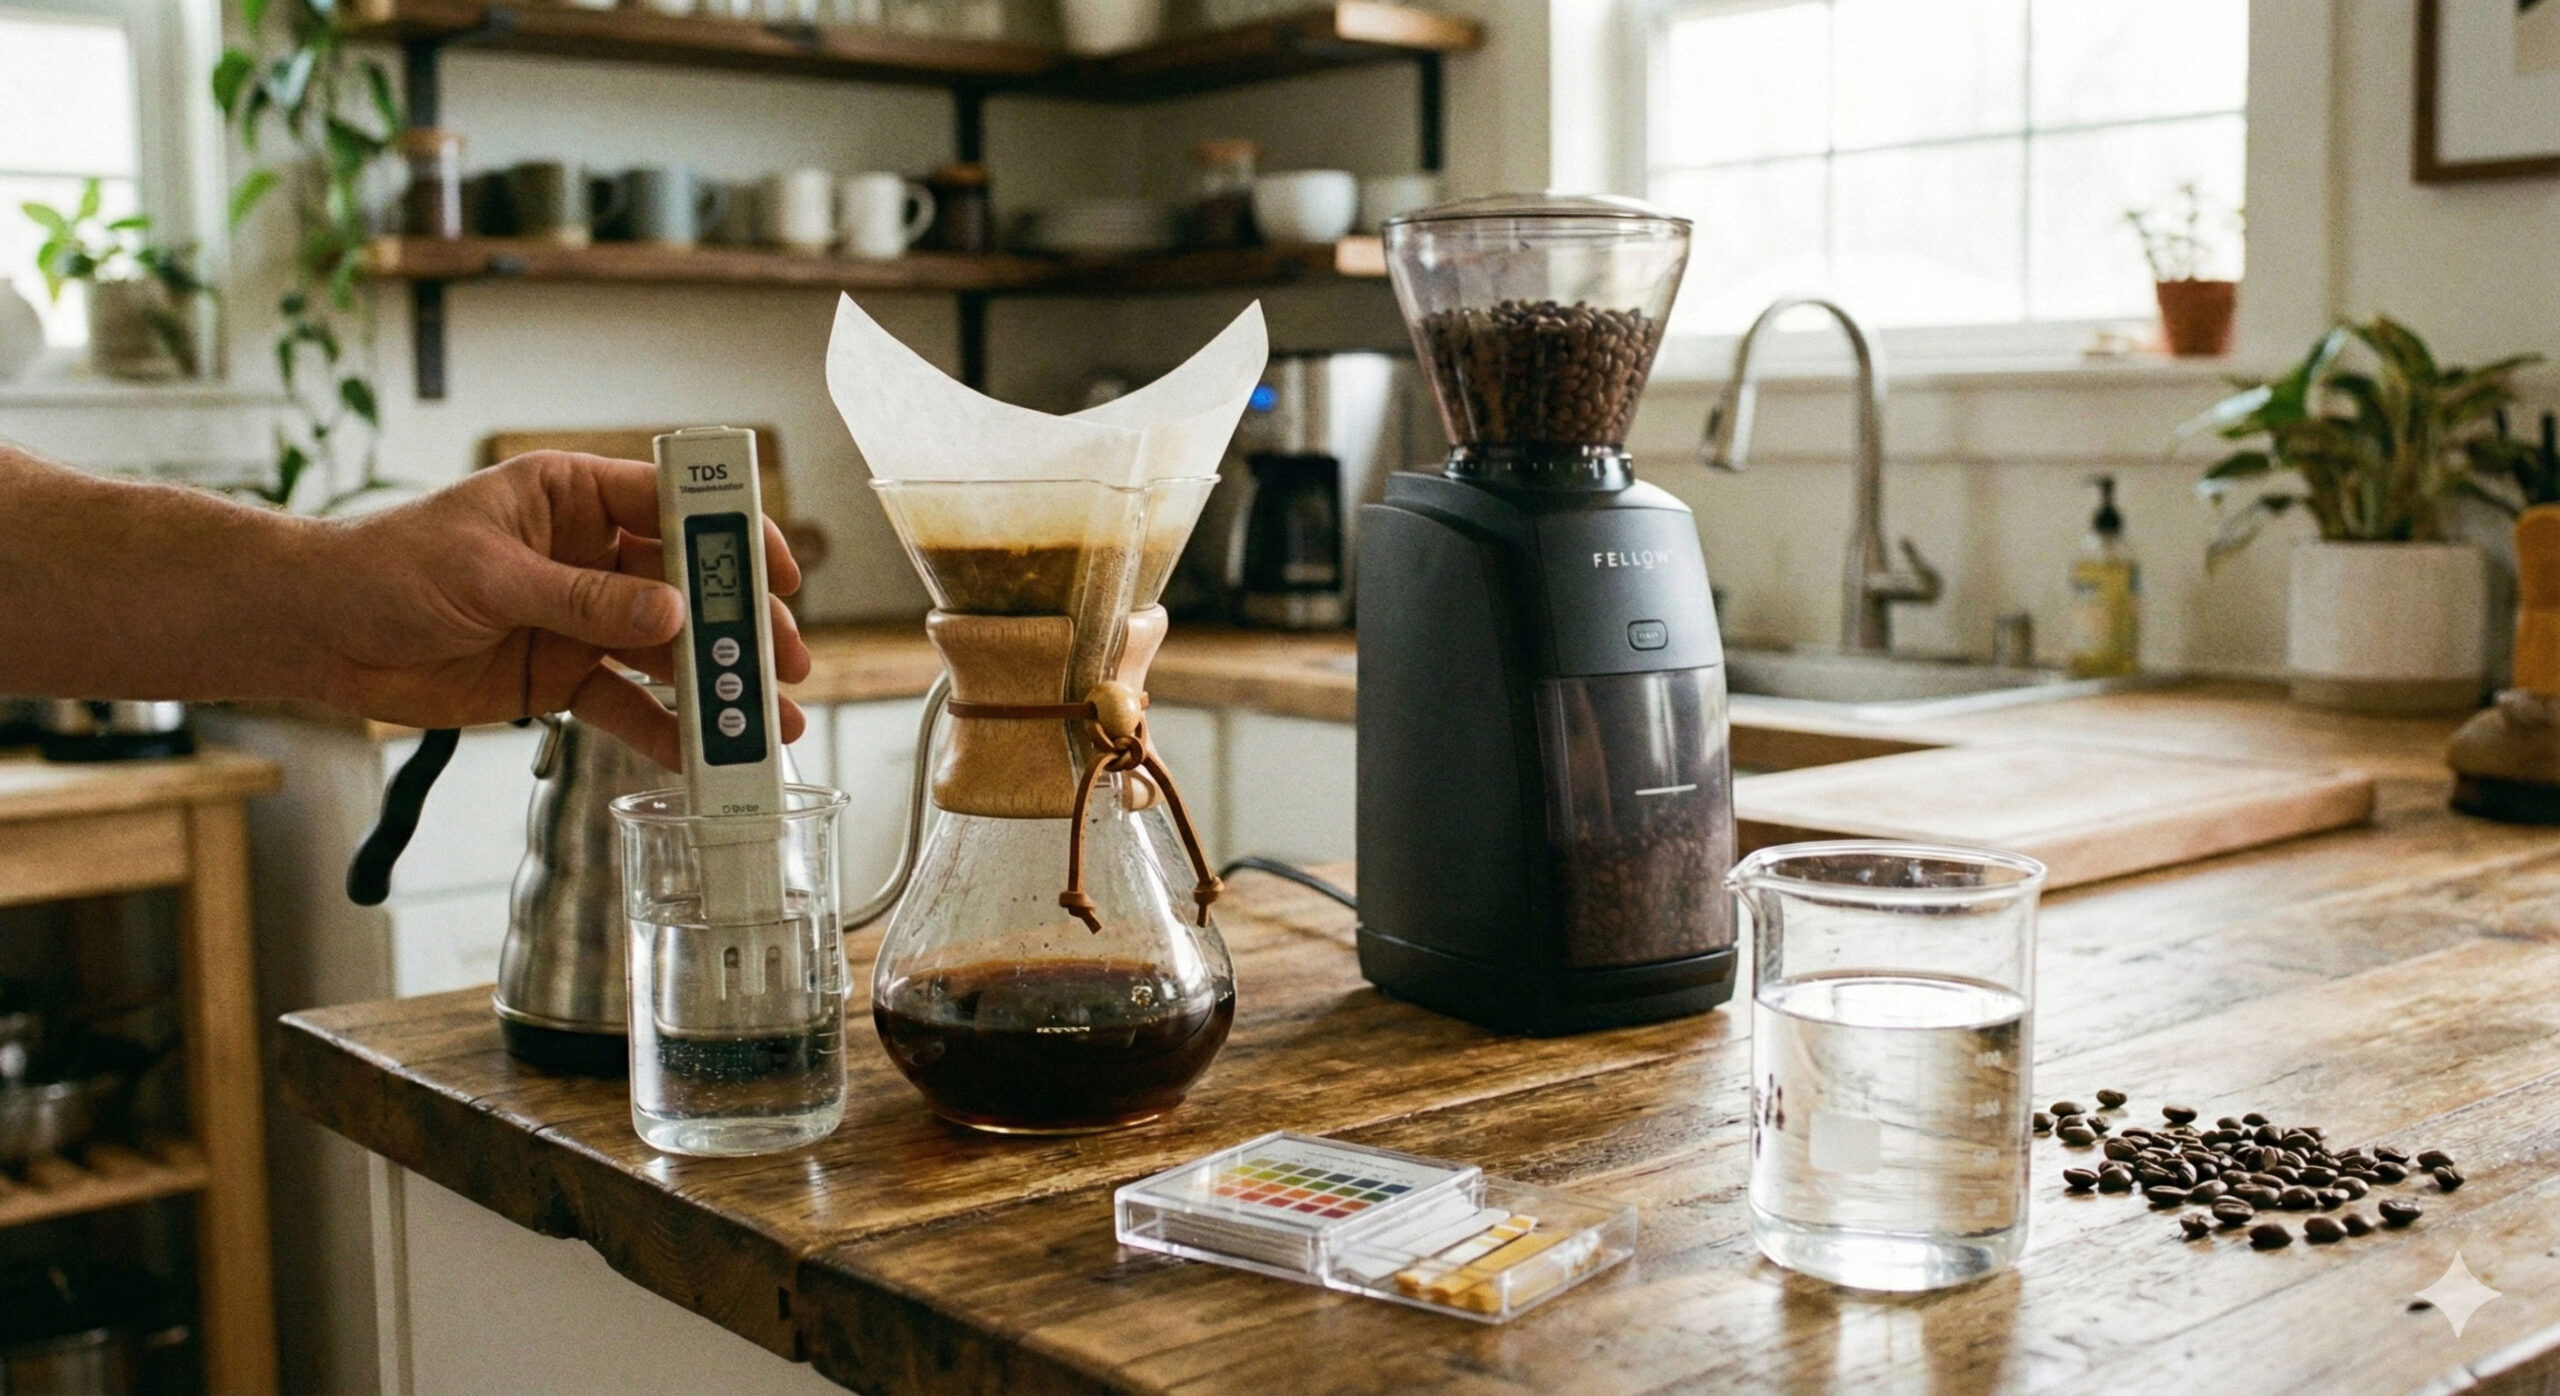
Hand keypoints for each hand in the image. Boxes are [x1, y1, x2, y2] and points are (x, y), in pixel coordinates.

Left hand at [305, 451, 812, 767]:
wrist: (320, 634)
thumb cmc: (386, 569)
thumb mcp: (487, 575)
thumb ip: (581, 598)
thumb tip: (670, 610)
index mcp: (572, 497)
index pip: (671, 504)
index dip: (733, 534)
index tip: (779, 572)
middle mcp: (588, 554)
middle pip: (686, 585)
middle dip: (738, 625)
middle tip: (786, 662)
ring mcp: (580, 618)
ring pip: (667, 650)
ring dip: (716, 685)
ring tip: (767, 722)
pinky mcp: (562, 676)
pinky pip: (627, 703)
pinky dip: (664, 730)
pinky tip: (701, 754)